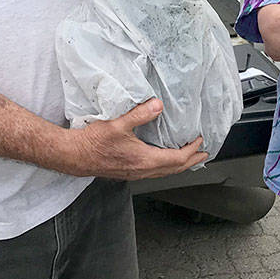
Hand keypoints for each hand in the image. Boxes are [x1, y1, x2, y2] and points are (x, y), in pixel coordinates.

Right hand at [66, 99, 207, 180]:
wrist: (76, 156)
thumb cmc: (94, 143)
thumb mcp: (118, 124)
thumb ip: (140, 114)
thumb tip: (157, 105)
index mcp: (144, 160)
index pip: (177, 159)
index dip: (191, 150)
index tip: (199, 141)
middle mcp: (142, 170)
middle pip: (175, 169)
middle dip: (191, 161)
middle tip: (204, 154)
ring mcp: (136, 173)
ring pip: (165, 172)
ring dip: (180, 165)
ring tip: (189, 158)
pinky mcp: (129, 172)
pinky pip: (155, 172)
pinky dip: (166, 166)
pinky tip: (164, 159)